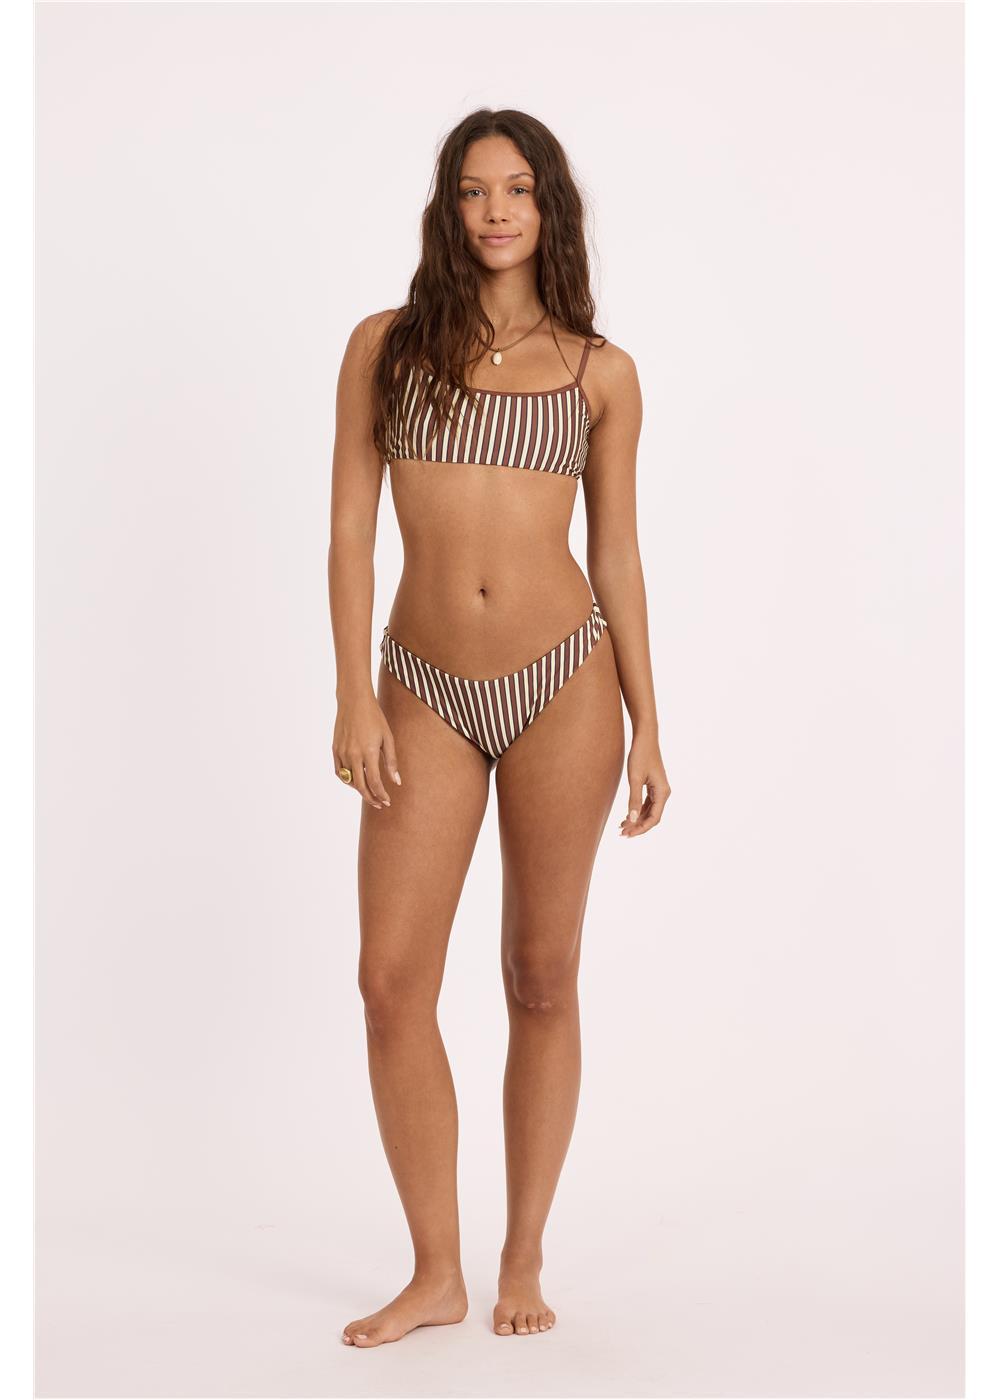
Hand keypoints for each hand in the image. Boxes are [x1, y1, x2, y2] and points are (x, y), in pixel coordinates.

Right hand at [332, 694, 400, 809]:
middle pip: (360, 786)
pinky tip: (356, 781)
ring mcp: (342, 752)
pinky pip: (339, 771)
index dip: (381, 795)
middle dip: (371, 798)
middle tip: (380, 803)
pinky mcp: (335, 749)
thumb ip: (391, 761)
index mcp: (369, 752)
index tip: (387, 801)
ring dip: (359, 790)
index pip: (374, 782)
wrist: (354, 701)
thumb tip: (396, 781)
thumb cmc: (374, 717)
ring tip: (370, 791)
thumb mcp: (388, 738)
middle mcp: (353, 754)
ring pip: (349, 780)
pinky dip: (347, 780)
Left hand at [619, 735, 669, 837]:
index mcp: (663, 792)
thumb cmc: (640, 755)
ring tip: (621, 827)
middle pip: (652, 817)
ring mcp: (659, 789)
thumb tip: (632, 820)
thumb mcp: (635, 778)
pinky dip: (637, 811)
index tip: (627, 834)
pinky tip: (626, 816)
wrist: (645, 737)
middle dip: (637, 826)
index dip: (641, 829)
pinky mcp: (653, 785)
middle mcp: (664, 793)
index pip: (654, 819)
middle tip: (621, 833)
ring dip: (637, 820)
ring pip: (649, 811)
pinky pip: (647, 804)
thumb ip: (634, 800)